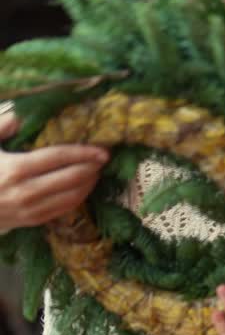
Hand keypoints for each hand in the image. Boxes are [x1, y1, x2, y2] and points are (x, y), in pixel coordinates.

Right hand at [0, 108, 108, 229]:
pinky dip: (79, 198)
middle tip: (104, 157)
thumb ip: (3, 124)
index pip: (58, 157)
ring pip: (71, 198)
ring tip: (97, 170)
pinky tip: (85, 187)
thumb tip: (24, 112)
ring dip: (89, 184)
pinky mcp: (32, 221)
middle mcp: (26, 192)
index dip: (83, 152)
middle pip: (70, 179)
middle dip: (92, 167)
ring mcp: (30, 210)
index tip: (102, 148)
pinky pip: (63, 210)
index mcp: (15, 168)